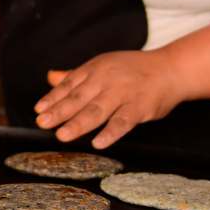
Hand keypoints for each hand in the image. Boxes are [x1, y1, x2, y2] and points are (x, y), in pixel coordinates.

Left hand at [33, 50, 186, 148]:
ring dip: (78, 124)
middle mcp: (107, 79)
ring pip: (97, 111)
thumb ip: (76, 75)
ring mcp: (123, 93)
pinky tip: (98, 143)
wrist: (171, 69)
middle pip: (79, 98)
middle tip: (43, 123)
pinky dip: (110, 133)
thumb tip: (51, 78)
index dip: (53, 99)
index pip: (69, 85)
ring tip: (62, 135)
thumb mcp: (103, 66)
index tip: (39, 111)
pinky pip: (123, 122)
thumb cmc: (133, 70)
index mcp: (95, 69)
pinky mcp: (140, 107)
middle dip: (59, 112)